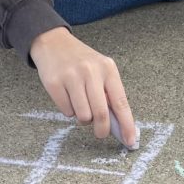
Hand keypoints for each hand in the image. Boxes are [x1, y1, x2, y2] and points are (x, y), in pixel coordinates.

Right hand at [30, 27, 136, 145]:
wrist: (53, 43)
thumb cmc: (81, 61)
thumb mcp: (100, 70)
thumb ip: (109, 94)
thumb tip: (118, 126)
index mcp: (107, 69)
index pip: (120, 102)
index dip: (127, 124)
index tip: (130, 141)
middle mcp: (91, 71)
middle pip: (101, 114)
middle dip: (102, 130)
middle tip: (100, 133)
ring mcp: (71, 77)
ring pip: (83, 116)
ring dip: (83, 118)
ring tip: (80, 104)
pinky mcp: (54, 83)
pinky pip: (66, 112)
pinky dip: (69, 110)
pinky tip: (67, 96)